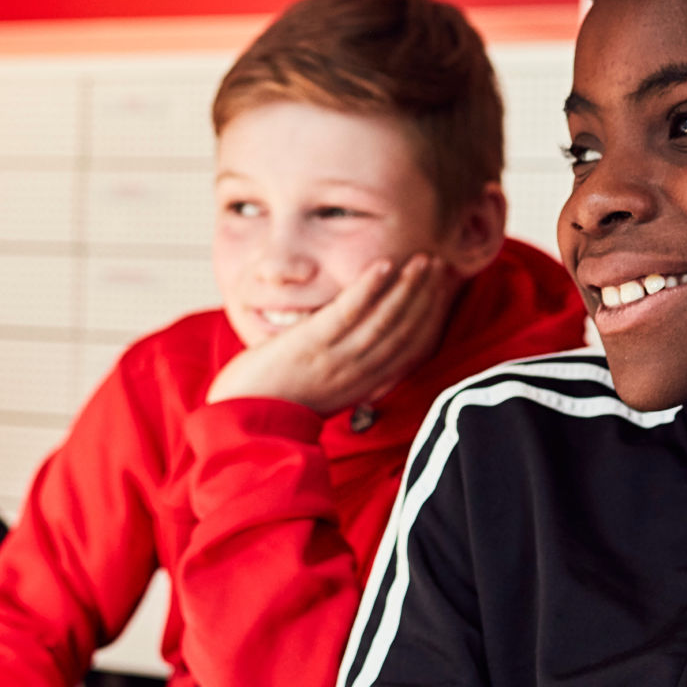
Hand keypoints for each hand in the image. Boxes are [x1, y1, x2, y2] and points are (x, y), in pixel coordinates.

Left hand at [207, 254, 456, 416]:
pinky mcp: (310, 345)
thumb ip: (350, 373)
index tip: (442, 291)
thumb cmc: (278, 404)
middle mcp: (358, 373)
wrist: (243, 424)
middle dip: (426, 296)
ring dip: (407, 287)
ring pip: (383, 319)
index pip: (412, 349)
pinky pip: (347, 313)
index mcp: (365, 385)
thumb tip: (367, 358)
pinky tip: (383, 265)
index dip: (432, 318)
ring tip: (421, 261)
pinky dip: (368, 288)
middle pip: (405, 330)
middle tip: (439, 266)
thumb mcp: (327, 392)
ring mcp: (335, 358)